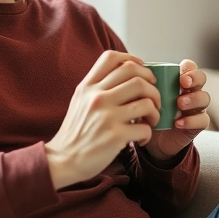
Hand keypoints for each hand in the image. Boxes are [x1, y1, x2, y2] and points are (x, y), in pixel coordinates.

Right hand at [45, 51, 161, 189]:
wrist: (63, 160)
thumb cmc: (75, 132)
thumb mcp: (80, 101)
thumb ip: (97, 87)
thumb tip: (125, 75)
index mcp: (88, 87)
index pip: (112, 57)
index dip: (133, 60)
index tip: (143, 72)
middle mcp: (97, 97)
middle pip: (136, 75)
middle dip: (152, 86)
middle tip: (153, 98)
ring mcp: (107, 116)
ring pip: (146, 100)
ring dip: (155, 110)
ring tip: (151, 119)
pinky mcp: (115, 136)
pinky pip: (145, 128)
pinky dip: (149, 133)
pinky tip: (141, 139)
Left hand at [143, 59, 209, 161]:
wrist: (152, 140)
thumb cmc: (148, 113)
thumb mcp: (142, 97)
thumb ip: (141, 84)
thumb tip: (130, 70)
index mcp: (177, 81)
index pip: (190, 67)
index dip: (188, 68)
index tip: (179, 75)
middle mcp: (190, 91)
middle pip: (201, 78)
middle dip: (194, 79)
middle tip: (183, 84)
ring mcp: (196, 107)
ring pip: (205, 98)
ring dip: (193, 99)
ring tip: (179, 104)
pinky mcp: (197, 124)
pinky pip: (203, 120)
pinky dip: (191, 120)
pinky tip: (178, 123)